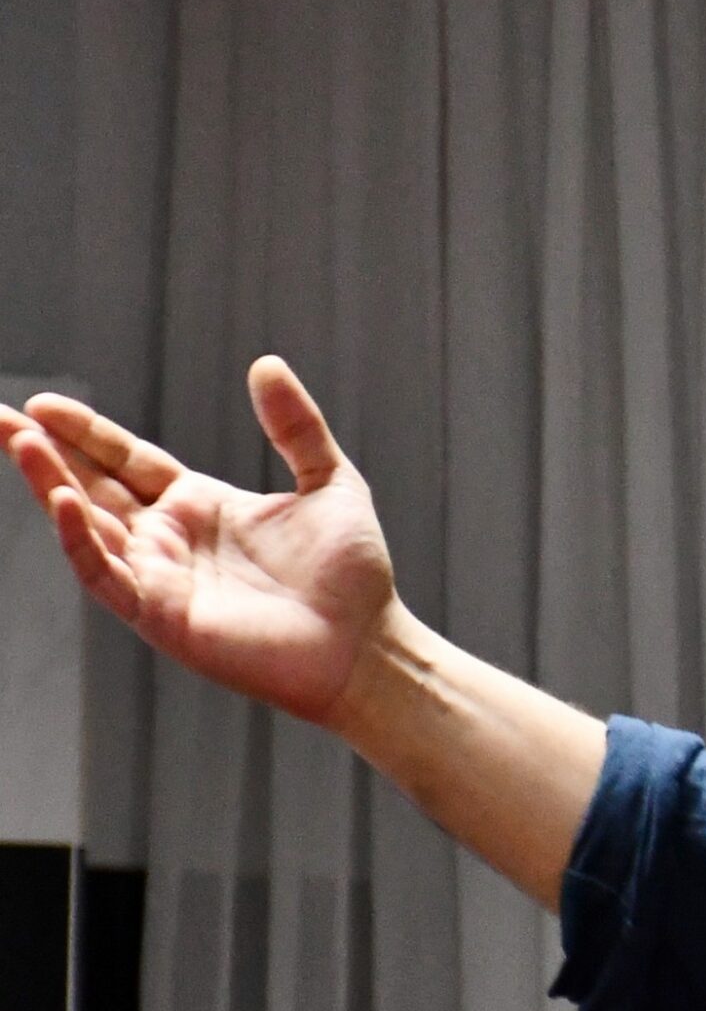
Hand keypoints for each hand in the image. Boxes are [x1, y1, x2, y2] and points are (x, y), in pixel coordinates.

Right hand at [0, 355, 399, 727]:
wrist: (367, 646)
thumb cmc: (352, 574)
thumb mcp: (329, 481)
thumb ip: (296, 426)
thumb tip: (265, 363)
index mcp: (199, 506)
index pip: (125, 460)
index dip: (85, 433)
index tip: (42, 405)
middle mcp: (170, 540)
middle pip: (89, 487)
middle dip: (40, 453)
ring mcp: (161, 578)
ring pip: (86, 526)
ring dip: (50, 485)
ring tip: (21, 443)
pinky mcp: (163, 616)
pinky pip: (108, 575)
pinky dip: (82, 541)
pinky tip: (62, 502)